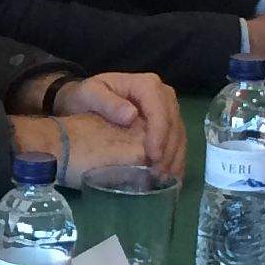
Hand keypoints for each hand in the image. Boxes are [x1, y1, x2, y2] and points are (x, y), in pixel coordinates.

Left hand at [55, 71, 185, 177]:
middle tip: (160, 175)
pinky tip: (171, 176)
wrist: (85, 99)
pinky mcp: (166, 121)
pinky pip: (176, 139)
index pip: (159, 110)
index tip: (153, 156)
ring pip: (179, 133)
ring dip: (175, 157)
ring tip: (166, 179)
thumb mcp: (89, 94)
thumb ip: (107, 102)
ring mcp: (167, 107)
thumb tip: (132, 115)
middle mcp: (162, 93)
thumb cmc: (85, 97)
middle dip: (169, 150)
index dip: (159, 134)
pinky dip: (175, 158)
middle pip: (173, 123)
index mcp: (146, 84)